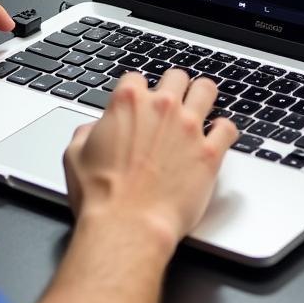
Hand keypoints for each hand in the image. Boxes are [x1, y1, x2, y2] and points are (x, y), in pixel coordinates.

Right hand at [63, 69, 236, 251]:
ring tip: (200, 106)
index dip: (136, 91)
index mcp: (128, 102)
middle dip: (173, 87)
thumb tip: (93, 130)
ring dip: (202, 97)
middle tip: (171, 103)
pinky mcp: (209, 153)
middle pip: (176, 76)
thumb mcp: (75, 155)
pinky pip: (228, 128)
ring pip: (206, 90)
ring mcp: (189, 128)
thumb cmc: (100, 196)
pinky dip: (223, 131)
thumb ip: (86, 133)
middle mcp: (162, 108)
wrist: (128, 226)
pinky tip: (217, 137)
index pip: (136, 78)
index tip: (138, 103)